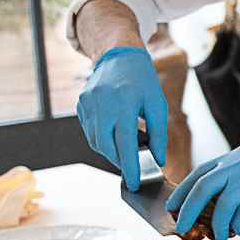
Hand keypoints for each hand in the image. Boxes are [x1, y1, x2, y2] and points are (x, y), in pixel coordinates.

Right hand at [76, 46, 166, 190]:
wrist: (119, 56)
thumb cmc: (142, 81)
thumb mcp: (157, 104)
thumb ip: (158, 134)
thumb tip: (158, 160)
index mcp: (124, 102)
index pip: (125, 142)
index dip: (130, 165)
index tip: (136, 183)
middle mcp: (102, 103)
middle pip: (106, 145)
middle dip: (119, 161)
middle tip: (132, 168)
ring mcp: (87, 104)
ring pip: (95, 140)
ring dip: (110, 151)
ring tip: (126, 147)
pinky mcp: (81, 105)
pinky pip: (90, 131)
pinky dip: (102, 138)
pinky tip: (114, 133)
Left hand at [168, 143, 239, 239]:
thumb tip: (227, 202)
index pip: (203, 171)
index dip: (185, 190)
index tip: (176, 207)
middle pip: (201, 185)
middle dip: (186, 209)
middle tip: (181, 226)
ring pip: (218, 202)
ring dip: (213, 223)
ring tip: (217, 235)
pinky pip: (239, 212)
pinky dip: (233, 226)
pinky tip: (237, 232)